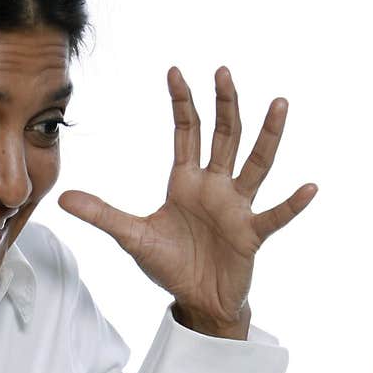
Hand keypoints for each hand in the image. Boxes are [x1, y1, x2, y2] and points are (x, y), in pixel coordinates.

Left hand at [59, 65, 316, 337]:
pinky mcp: (251, 235)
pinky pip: (275, 216)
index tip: (175, 71)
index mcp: (187, 182)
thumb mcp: (132, 237)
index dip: (182, 103)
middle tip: (223, 71)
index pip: (187, 132)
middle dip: (224, 104)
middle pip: (224, 136)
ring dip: (268, 135)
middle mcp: (216, 187)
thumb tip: (63, 198)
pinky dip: (292, 203)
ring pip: (256, 164)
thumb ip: (102, 215)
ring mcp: (237, 208)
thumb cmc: (170, 265)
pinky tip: (310, 186)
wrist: (197, 301)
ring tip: (280, 104)